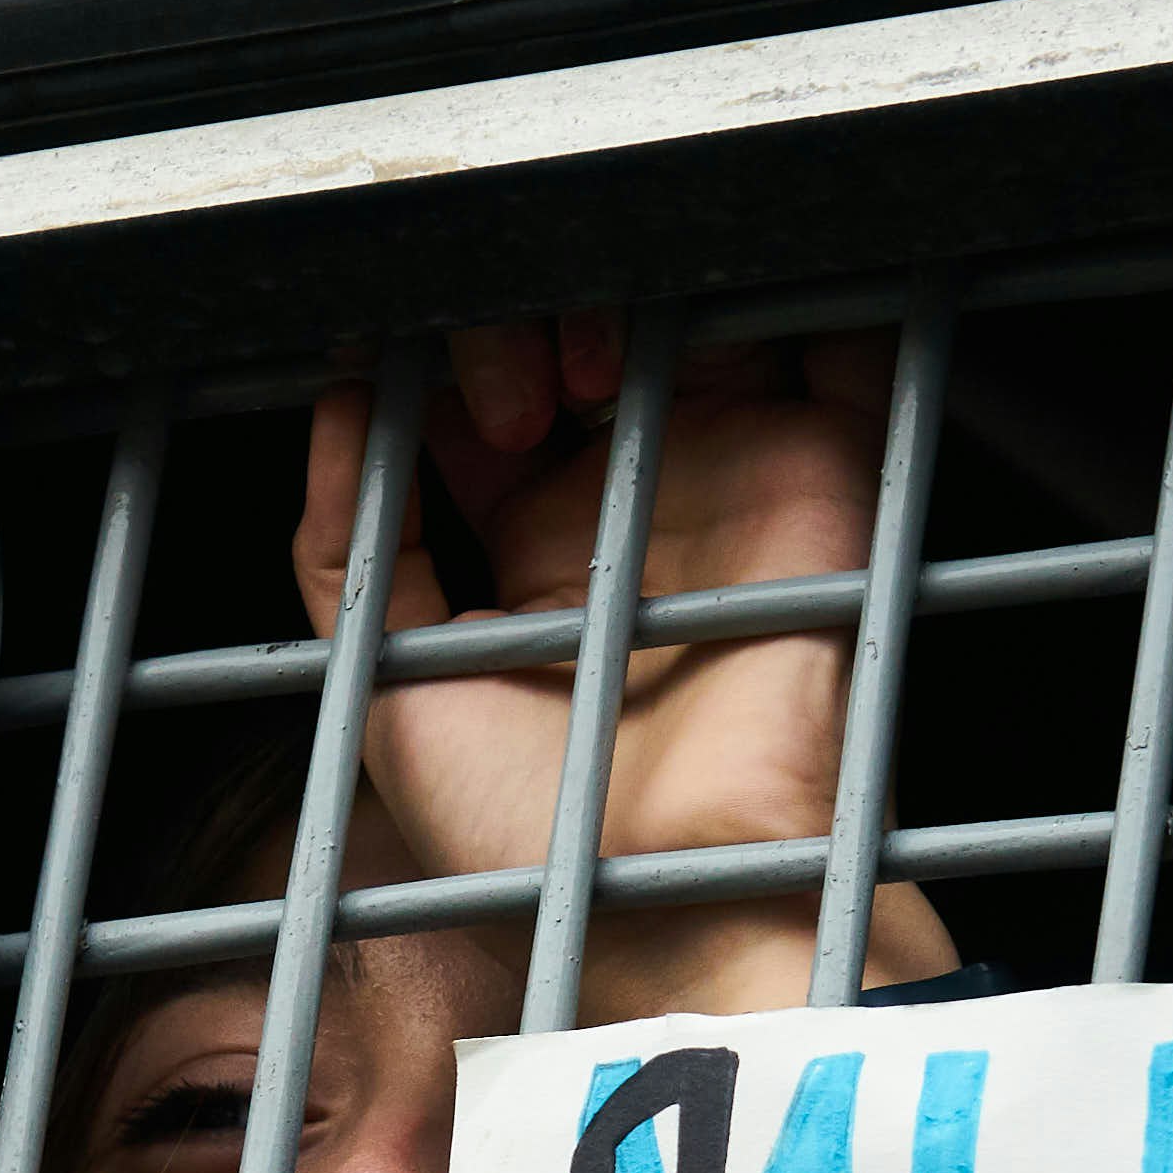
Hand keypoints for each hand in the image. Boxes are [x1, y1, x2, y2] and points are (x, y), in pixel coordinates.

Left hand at [295, 322, 958, 1020]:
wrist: (671, 901)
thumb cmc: (535, 836)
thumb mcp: (387, 687)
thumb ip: (351, 548)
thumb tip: (336, 402)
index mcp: (537, 551)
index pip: (480, 399)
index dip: (437, 363)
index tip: (391, 365)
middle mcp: (635, 504)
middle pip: (573, 339)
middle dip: (515, 330)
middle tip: (503, 404)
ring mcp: (732, 478)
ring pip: (683, 315)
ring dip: (620, 296)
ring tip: (573, 368)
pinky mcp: (824, 474)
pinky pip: (835, 345)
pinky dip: (792, 283)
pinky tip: (712, 270)